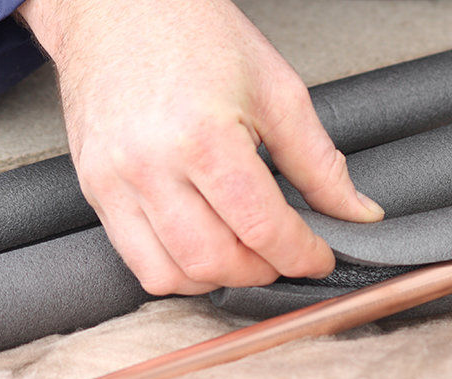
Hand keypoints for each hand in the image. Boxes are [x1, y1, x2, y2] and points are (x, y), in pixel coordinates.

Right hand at [17, 0, 383, 294]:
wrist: (119, 7)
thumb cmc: (195, 34)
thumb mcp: (278, 92)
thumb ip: (320, 163)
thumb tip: (357, 213)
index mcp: (203, 137)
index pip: (263, 228)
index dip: (303, 255)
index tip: (320, 256)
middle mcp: (150, 166)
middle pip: (216, 261)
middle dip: (264, 271)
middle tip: (286, 254)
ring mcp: (114, 181)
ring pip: (171, 274)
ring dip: (220, 278)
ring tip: (246, 251)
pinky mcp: (95, 190)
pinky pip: (137, 260)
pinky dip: (178, 269)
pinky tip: (204, 246)